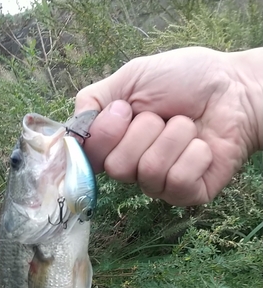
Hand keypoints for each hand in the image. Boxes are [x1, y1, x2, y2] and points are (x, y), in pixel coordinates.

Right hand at [75, 47, 262, 205]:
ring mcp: (159, 184)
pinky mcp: (186, 194)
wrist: (233, 88)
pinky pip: (176, 181)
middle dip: (143, 132)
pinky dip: (193, 153)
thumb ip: (92, 101)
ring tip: (186, 126)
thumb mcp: (130, 79)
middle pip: (116, 168)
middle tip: (161, 116)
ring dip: (172, 137)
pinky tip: (202, 145)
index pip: (88, 158)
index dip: (104, 134)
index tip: (125, 110)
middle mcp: (133, 168)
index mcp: (116, 143)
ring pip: (149, 171)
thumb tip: (68, 135)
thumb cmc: (184, 80)